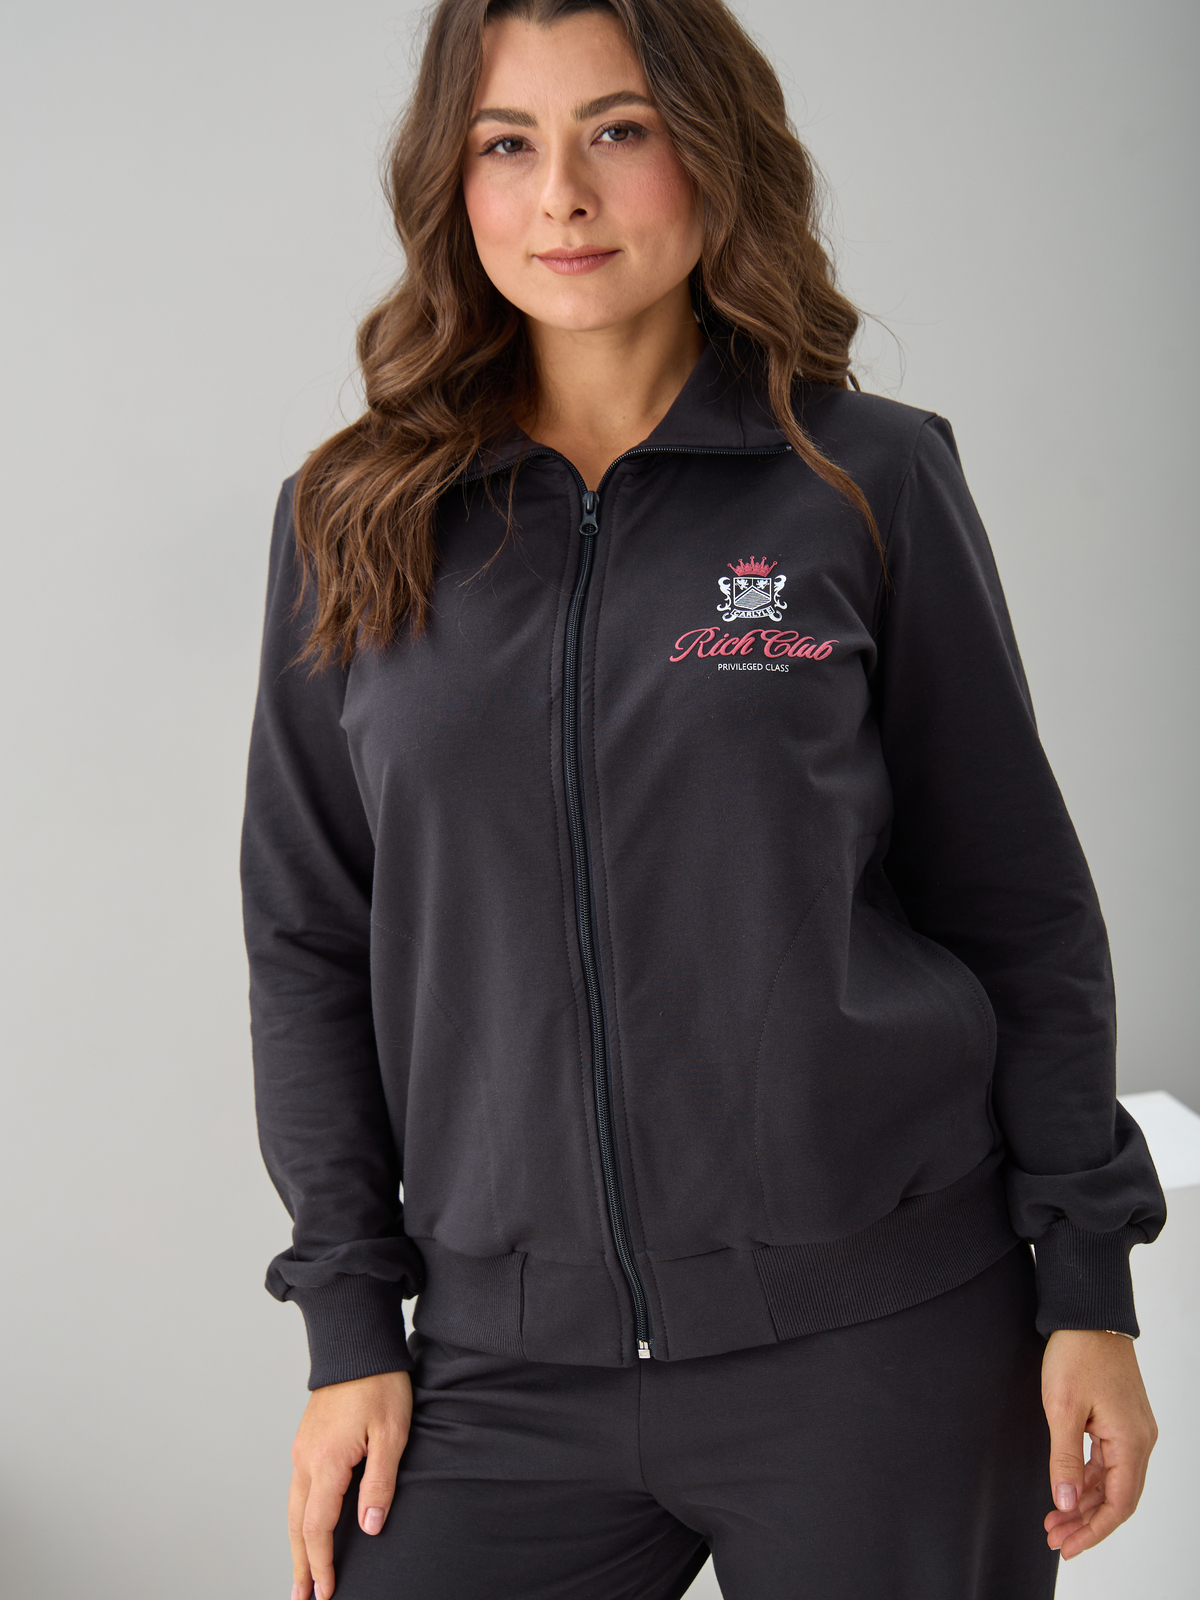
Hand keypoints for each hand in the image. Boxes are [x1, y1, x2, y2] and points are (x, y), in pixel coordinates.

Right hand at [288, 1369, 412, 1599]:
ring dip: (296, 1545)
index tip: (327, 1593)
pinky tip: (306, 1528)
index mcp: (326, 1461)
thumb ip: (380, 1482)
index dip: (322, 1564)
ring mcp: (302, 1448)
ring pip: (292, 1508)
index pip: (317, 1527)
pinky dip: (298, 1518)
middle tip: (303, 1599)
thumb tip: (369, 1528)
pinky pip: (296, 1489)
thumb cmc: (380, 1384)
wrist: (357, 1343)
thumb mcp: (392, 1433)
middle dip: (301, 1565)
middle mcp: (305, 1458)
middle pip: (296, 1525)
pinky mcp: (306, 1440)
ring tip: (301, 1576)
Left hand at [1041, 1328, 1156, 1558]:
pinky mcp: (1121, 1420)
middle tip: (1053, 1537)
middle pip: (1116, 1497)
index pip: (1119, 1504)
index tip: (1068, 1547)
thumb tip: (1065, 1505)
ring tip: (1053, 1520)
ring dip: (1084, 1501)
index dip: (1093, 1530)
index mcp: (1131, 1441)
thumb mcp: (1062, 1408)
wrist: (1088, 1314)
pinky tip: (1066, 1490)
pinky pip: (1108, 1461)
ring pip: (1111, 1480)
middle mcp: (1140, 1440)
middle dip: (1085, 1521)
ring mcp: (1132, 1430)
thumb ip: (1064, 1459)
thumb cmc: (1076, 1354)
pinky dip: (1087, 1478)